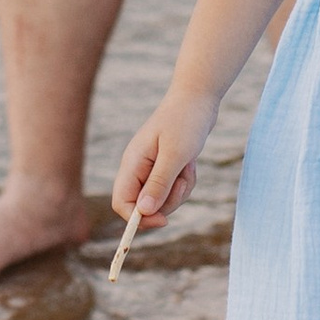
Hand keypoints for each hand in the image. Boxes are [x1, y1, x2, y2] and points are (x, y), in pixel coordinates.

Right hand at [112, 94, 211, 233]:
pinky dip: (185, 182)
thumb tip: (144, 212)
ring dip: (180, 191)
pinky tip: (190, 164)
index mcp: (132, 163)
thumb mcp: (175, 155)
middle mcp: (137, 168)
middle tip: (182, 182)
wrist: (198, 99)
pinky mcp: (164, 168)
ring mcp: (150, 169)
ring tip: (188, 166)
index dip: (138, 218)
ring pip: (162, 200)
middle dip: (168, 202)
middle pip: (144, 206)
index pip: (121, 202)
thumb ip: (159, 184)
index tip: (164, 220)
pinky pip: (173, 190)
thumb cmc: (185, 122)